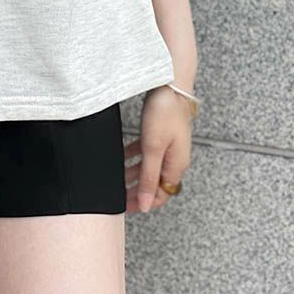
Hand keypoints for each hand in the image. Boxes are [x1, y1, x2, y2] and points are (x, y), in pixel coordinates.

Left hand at [124, 84, 193, 212]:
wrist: (171, 85)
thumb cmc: (165, 113)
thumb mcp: (153, 149)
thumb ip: (148, 177)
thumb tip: (146, 204)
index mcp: (176, 166)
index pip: (161, 195)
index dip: (143, 203)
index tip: (125, 208)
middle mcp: (175, 158)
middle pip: (154, 182)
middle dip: (135, 190)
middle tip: (117, 195)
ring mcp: (169, 146)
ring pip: (149, 167)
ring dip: (133, 173)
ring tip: (116, 177)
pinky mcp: (161, 134)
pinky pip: (147, 151)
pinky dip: (134, 156)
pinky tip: (122, 155)